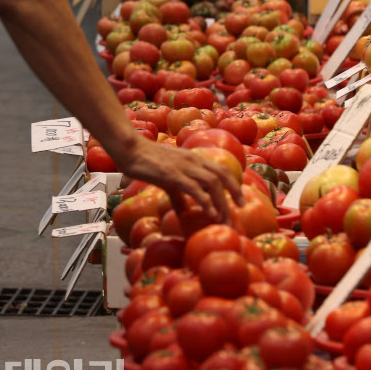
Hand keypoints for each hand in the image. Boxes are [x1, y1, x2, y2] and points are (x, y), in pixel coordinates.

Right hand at [112, 134, 244, 224]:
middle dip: (234, 194)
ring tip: (224, 219)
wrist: (130, 150)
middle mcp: (192, 160)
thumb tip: (184, 212)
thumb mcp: (167, 178)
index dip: (234, 184)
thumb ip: (178, 193)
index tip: (240, 201)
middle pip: (222, 175)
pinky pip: (193, 188)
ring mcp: (183, 166)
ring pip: (212, 183)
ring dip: (221, 202)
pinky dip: (205, 201)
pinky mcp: (171, 174)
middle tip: (239, 212)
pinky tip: (209, 213)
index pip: (221, 169)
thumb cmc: (147, 162)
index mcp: (194, 158)